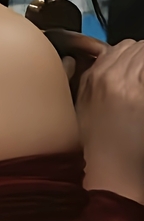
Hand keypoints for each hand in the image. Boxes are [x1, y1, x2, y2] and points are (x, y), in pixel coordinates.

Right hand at [76, 40, 143, 203]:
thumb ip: (89, 82)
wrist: (110, 173)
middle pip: (135, 47)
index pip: (119, 47)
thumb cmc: (97, 148)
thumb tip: (89, 62)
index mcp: (92, 78)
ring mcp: (127, 85)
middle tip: (141, 78)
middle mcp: (108, 77)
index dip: (132, 57)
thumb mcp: (83, 109)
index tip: (137, 69)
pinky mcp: (142, 96)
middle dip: (142, 58)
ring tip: (143, 87)